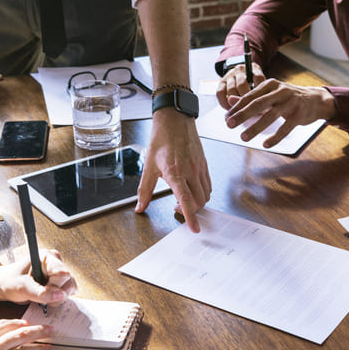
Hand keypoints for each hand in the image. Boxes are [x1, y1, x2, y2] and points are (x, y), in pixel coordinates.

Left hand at [0, 249, 77, 304]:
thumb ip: (41, 293)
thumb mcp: (22, 287)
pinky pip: (67, 292)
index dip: (55, 286)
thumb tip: (61, 296)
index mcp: (47, 257)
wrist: (5, 284)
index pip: (63, 273)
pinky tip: (46, 297)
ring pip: (70, 288)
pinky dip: (57, 299)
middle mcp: (56, 262)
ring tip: (41, 296)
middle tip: (40, 295)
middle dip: (56, 294)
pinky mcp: (61, 281)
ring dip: (57, 298)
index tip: (42, 292)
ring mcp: (60, 272)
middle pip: (69, 281)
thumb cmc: (10, 280)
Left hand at [135, 108, 210, 232]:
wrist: (175, 121)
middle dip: (191, 211)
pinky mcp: (205, 165)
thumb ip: (144, 190)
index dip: (191, 217)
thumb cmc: (162, 140)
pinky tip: (192, 190)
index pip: (186, 200)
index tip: (195, 229)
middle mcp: (190, 172)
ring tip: (184, 200)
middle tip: (178, 209)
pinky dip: (202, 194)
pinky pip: (208, 186)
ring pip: (205, 195)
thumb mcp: (149, 166)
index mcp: (175, 173)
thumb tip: (140, 207)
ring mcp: (200, 168)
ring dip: (197, 203)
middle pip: (199, 202)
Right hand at [216, 62, 265, 108]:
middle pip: (243, 85)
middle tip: (249, 111)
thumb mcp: (260, 83)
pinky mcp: (221, 82)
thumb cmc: (253, 83)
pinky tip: (230, 109)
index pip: (258, 78)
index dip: (260, 91)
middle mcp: (240, 70)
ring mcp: (229, 76)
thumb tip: (260, 109)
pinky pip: (220, 93)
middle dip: (246, 99)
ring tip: (239, 112)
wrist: (240, 74)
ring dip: (235, 103)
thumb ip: (261, 92)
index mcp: (253, 69)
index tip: (261, 103)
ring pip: (231, 90)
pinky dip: (224, 103)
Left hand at [223, 79, 335, 147]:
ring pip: (270, 116)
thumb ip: (251, 97)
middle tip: (229, 125)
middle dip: (242, 115)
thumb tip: (230, 100)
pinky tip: (265, 144)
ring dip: (255, 128)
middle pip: (257, 104)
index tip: (226, 118)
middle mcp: (280, 91)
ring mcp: (291, 102)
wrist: (315, 99)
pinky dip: (275, 137)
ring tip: (244, 137)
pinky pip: (285, 127)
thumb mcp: (270, 94)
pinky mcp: (300, 114)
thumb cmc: (289, 98)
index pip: (250, 96)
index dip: (237, 108)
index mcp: (270, 85)